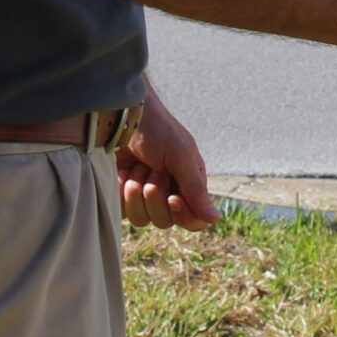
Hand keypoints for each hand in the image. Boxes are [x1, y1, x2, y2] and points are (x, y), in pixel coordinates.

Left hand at [115, 84, 216, 229]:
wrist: (122, 115)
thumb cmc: (157, 130)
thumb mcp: (181, 156)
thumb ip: (196, 189)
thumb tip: (215, 219)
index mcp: (189, 185)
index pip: (193, 220)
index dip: (183, 215)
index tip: (173, 198)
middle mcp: (168, 193)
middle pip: (165, 221)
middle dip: (156, 195)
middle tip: (154, 169)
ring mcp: (143, 196)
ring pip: (142, 219)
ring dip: (137, 192)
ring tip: (137, 167)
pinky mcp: (122, 195)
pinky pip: (122, 211)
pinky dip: (121, 190)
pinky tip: (123, 171)